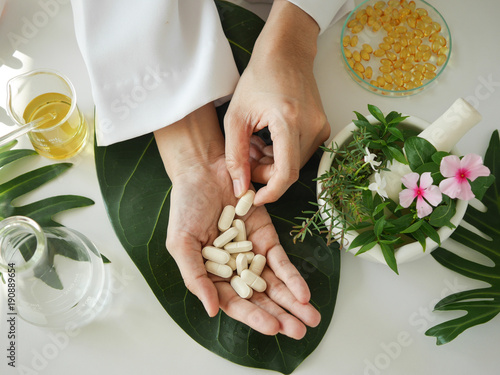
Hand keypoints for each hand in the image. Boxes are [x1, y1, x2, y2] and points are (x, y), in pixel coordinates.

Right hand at [154, 103, 319, 338]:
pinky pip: (280, 260)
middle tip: (300, 331)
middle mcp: (234, 269)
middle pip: (260, 298)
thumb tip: (211, 310)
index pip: (234, 303)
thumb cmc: (185, 206)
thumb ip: (194, 276)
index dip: (253, 317)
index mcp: (212, 275)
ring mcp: (252, 253)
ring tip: (311, 319)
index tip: (273, 328)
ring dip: (292, 302)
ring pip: (274, 283)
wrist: (203, 171)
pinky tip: (304, 292)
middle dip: (280, 315)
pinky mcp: (266, 236)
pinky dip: (292, 276)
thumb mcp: (181, 243)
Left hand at [224, 0, 329, 205]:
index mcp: (288, 121)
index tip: (255, 197)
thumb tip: (239, 188)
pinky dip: (282, 154)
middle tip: (247, 159)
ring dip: (273, 164)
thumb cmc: (259, 78)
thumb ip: (235, 156)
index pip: (286, 174)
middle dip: (266, 174)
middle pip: (289, 171)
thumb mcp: (236, 118)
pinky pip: (301, 154)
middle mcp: (311, 127)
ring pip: (295, 164)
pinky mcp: (323, 128)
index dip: (270, 192)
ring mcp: (321, 128)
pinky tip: (268, 139)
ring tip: (256, 143)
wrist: (286, 53)